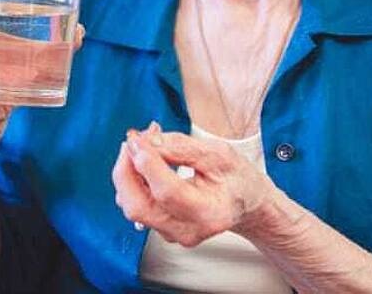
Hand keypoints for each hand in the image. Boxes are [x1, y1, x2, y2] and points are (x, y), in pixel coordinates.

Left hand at [112, 122, 272, 246]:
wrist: (245, 202)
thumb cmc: (236, 178)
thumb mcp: (218, 153)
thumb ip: (181, 147)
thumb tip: (147, 142)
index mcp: (209, 213)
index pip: (167, 191)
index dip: (147, 162)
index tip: (136, 137)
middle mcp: (187, 230)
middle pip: (138, 206)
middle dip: (126, 169)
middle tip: (133, 140)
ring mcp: (172, 233)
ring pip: (131, 206)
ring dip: (127, 172)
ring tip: (144, 145)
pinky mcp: (161, 228)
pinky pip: (135, 204)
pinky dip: (133, 179)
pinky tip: (145, 160)